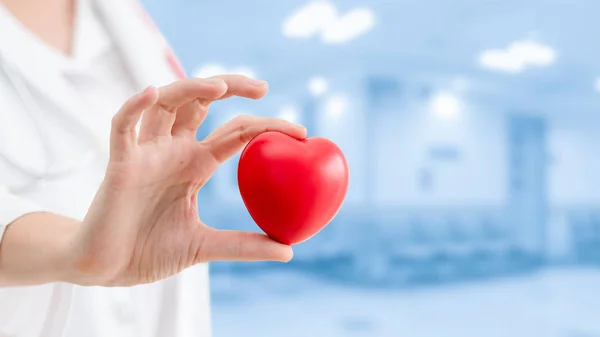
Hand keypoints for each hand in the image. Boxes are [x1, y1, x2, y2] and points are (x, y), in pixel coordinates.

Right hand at [71, 76, 305, 285]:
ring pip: (165, 104)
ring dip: (189, 88)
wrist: (106, 268)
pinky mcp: (119, 163)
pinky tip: (153, 93)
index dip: (265, 126)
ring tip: (220, 86)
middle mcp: (172, 151)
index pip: (235, 134)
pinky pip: (122, 126)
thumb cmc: (148, 251)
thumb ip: (243, 245)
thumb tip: (289, 250)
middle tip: (264, 88)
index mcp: (195, 165)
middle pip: (201, 102)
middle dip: (230, 86)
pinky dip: (134, 107)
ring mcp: (145, 153)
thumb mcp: (204, 246)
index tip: (300, 132)